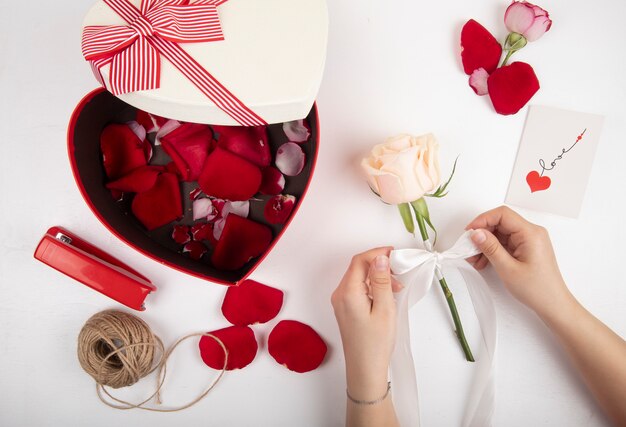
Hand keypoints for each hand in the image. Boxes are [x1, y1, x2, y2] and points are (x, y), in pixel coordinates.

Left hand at [331, 247, 401, 399]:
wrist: (365, 369)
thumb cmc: (376, 343)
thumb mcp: (384, 308)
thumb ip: (381, 280)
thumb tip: (380, 258)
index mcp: (347, 292)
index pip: (360, 261)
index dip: (377, 253)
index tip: (395, 254)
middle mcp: (340, 294)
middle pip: (358, 267)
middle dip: (379, 264)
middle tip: (399, 270)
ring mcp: (341, 302)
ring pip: (359, 278)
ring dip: (377, 276)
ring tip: (396, 286)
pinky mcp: (346, 309)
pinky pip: (358, 289)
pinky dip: (372, 286)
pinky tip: (387, 294)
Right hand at [465, 206, 571, 318]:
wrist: (553, 304)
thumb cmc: (536, 289)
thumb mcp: (508, 269)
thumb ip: (491, 248)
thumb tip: (476, 233)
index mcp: (530, 233)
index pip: (502, 214)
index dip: (482, 220)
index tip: (469, 232)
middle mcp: (531, 233)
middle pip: (500, 223)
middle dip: (482, 234)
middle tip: (469, 249)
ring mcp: (529, 240)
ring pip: (501, 233)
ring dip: (486, 244)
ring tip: (475, 259)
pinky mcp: (526, 248)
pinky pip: (505, 242)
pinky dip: (493, 250)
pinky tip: (485, 261)